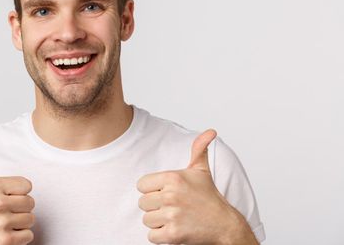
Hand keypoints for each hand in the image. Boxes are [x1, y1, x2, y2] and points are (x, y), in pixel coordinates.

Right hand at [0, 131, 34, 244]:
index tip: (5, 196)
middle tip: (4, 211)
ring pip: (31, 219)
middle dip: (20, 208)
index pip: (27, 185)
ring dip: (21, 223)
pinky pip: (29, 235)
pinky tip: (6, 234)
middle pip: (31, 202)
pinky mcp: (5, 241)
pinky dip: (21, 237)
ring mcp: (1, 223)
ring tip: (4, 222)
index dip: (18, 192)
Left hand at [137, 129, 254, 244]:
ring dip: (158, 222)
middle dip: (155, 207)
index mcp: (173, 178)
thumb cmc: (209, 197)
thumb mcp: (202, 171)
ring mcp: (172, 216)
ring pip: (146, 220)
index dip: (152, 190)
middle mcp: (171, 195)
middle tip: (173, 207)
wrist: (224, 225)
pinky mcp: (173, 235)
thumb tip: (210, 131)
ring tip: (175, 218)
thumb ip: (199, 149)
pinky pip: (152, 236)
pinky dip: (161, 236)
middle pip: (142, 203)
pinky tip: (174, 229)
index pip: (141, 185)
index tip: (166, 193)